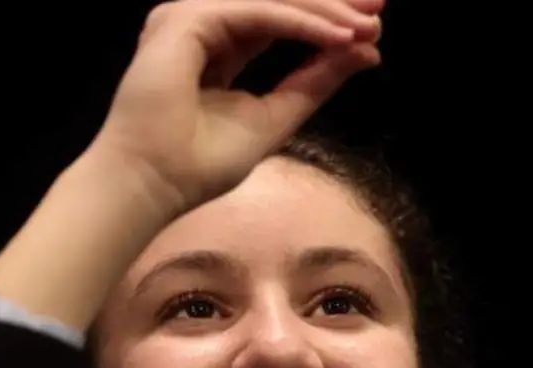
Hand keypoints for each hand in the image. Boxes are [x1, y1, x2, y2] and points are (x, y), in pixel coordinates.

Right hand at [90, 0, 383, 214]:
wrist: (154, 183)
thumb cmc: (198, 164)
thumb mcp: (276, 116)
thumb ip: (315, 82)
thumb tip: (364, 51)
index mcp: (217, 49)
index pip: (278, 19)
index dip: (324, 18)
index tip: (373, 26)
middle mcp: (200, 27)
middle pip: (276, 2)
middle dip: (330, 2)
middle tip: (378, 7)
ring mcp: (189, 19)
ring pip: (270, 0)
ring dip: (322, 10)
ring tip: (363, 26)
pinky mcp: (186, 20)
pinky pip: (258, 13)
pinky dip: (300, 23)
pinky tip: (335, 35)